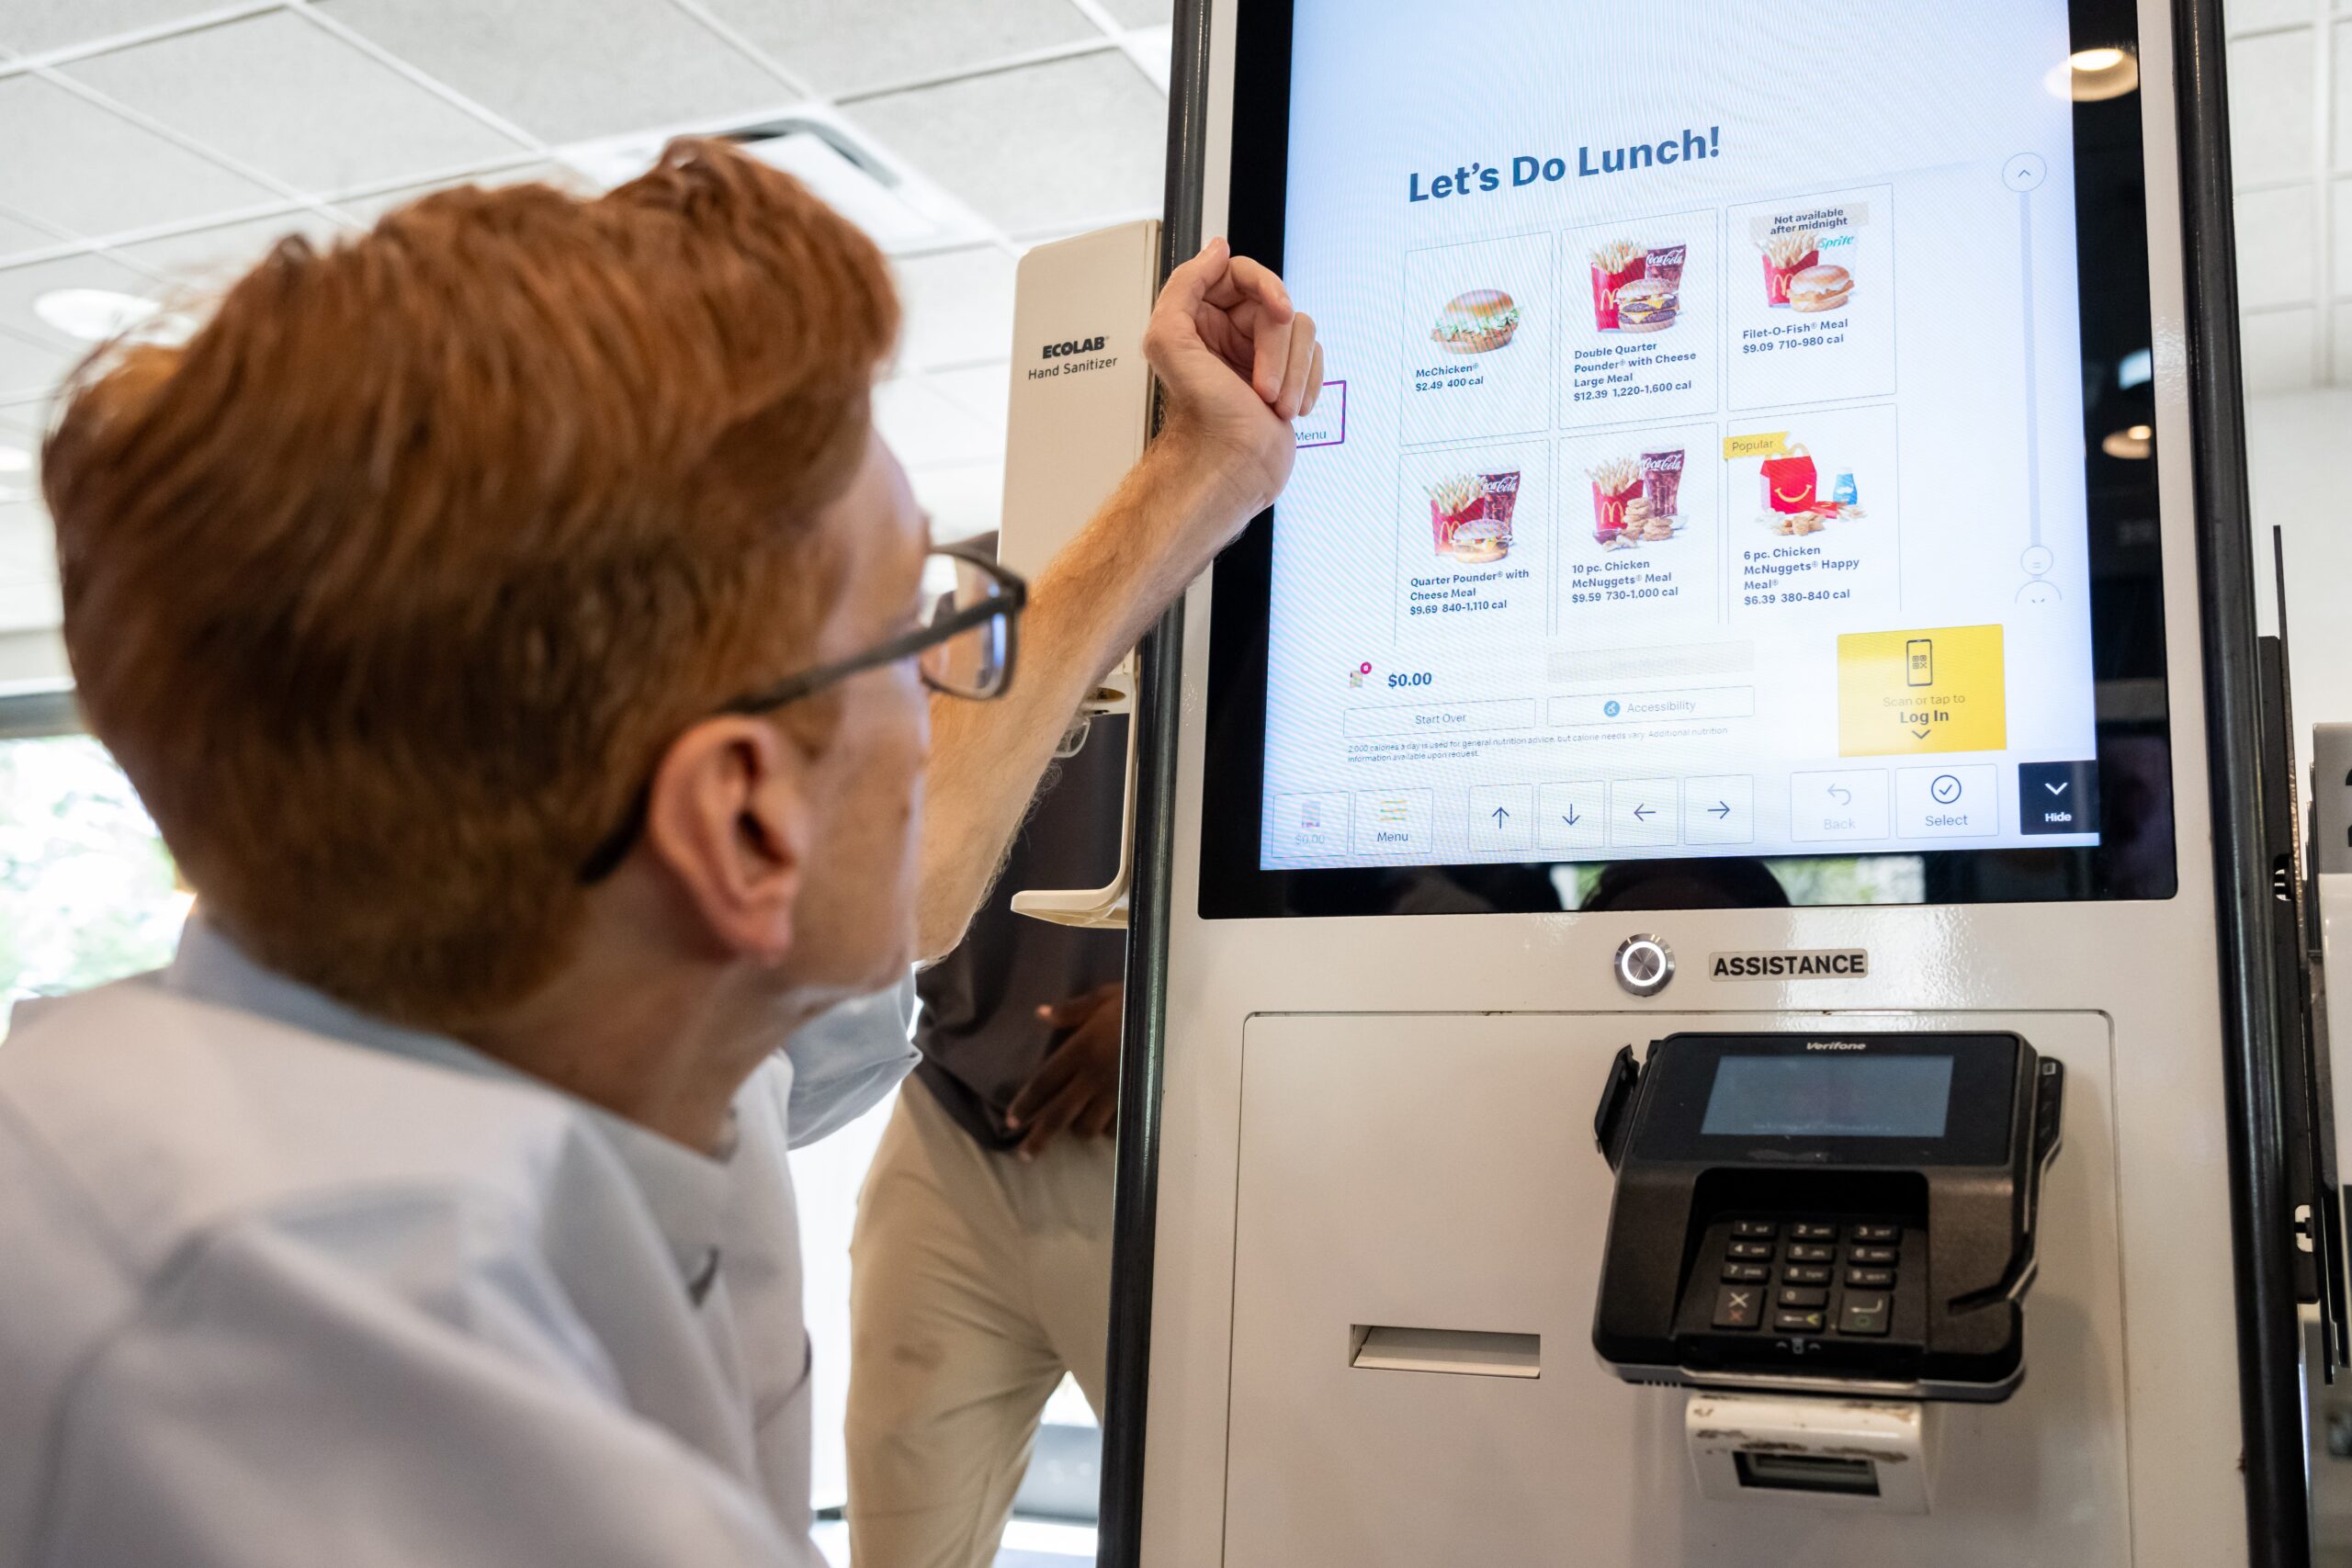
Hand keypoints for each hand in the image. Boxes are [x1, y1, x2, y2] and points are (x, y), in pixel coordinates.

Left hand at [1004, 982, 1122, 1160]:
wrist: (1179, 1018)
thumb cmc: (1139, 1004)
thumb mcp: (1104, 997)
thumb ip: (1071, 1010)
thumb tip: (1040, 1014)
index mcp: (1080, 1050)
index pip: (1045, 1082)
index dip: (1026, 1103)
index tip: (1011, 1120)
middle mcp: (1093, 1077)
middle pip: (1059, 1114)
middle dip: (1040, 1137)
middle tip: (1025, 1155)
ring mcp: (1116, 1093)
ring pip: (1088, 1127)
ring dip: (1077, 1130)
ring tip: (1071, 1130)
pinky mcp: (1137, 1101)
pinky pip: (1116, 1127)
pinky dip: (1108, 1129)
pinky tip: (1105, 1126)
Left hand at [1143, 237, 1321, 525]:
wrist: (1230, 471)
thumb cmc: (1202, 421)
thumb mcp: (1169, 342)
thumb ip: (1183, 287)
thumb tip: (1216, 250)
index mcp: (1198, 318)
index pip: (1240, 273)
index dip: (1265, 286)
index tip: (1278, 310)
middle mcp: (1229, 332)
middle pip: (1278, 305)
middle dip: (1277, 349)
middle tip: (1262, 386)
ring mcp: (1261, 354)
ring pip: (1303, 330)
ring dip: (1293, 373)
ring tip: (1272, 404)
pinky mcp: (1287, 376)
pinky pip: (1315, 356)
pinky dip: (1307, 383)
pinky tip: (1288, 409)